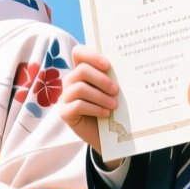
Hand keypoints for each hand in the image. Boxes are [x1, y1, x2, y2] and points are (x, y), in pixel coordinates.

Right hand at [58, 45, 119, 159]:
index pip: (79, 53)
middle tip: (116, 90)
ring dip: (100, 96)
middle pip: (82, 70)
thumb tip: (125, 69)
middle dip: (101, 79)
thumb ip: (113, 79)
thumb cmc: (112, 108)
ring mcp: (66, 97)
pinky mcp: (65, 112)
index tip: (108, 66)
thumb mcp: (113, 92)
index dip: (91, 56)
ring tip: (114, 105)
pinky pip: (77, 105)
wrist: (108, 135)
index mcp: (82, 71)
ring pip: (80, 88)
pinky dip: (95, 108)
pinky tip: (106, 114)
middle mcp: (71, 81)